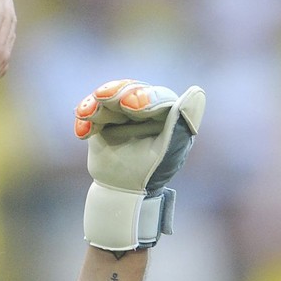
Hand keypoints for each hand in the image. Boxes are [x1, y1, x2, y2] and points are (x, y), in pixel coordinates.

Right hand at [74, 79, 205, 250]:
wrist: (127, 191)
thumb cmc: (155, 170)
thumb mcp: (172, 148)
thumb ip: (183, 121)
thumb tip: (197, 91)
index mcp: (165, 112)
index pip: (155, 96)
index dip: (142, 97)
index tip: (130, 107)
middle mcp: (142, 107)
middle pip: (128, 89)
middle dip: (115, 91)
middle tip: (104, 98)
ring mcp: (120, 112)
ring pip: (106, 97)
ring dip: (95, 103)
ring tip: (86, 114)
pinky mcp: (101, 120)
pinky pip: (90, 112)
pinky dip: (84, 120)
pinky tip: (83, 132)